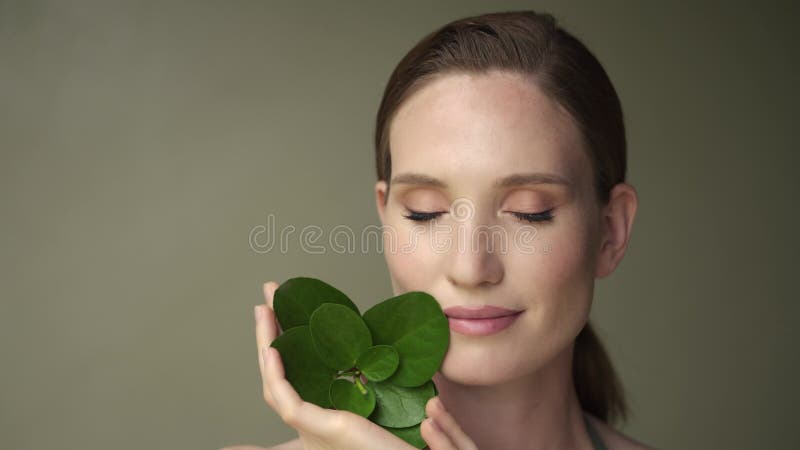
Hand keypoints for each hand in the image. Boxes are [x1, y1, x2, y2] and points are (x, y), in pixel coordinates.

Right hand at [255, 281, 478, 449]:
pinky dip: (276, 375)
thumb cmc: (404, 439)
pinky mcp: (320, 429)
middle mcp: (312, 425)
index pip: (295, 378)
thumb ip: (378, 381)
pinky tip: (272, 349)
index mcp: (326, 418)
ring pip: (275, 383)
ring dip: (265, 343)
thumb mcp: (389, 401)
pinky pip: (287, 401)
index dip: (285, 347)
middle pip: (279, 374)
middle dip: (269, 335)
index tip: (284, 314)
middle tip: (267, 299)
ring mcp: (312, 429)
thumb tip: (381, 348)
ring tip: (263, 308)